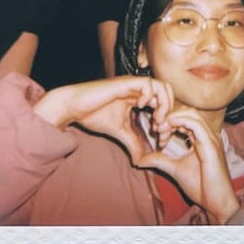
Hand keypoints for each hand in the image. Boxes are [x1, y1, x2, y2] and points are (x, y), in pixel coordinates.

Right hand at [33, 76, 172, 163]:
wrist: (74, 106)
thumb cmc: (93, 114)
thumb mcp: (119, 131)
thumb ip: (132, 142)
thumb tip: (141, 161)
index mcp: (138, 97)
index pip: (163, 102)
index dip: (166, 118)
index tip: (159, 134)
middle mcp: (139, 89)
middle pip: (168, 91)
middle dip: (169, 111)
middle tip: (160, 126)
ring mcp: (133, 84)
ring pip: (162, 86)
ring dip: (163, 104)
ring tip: (155, 118)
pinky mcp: (125, 82)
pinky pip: (147, 83)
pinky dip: (150, 95)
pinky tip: (140, 106)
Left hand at [135, 108, 240, 223]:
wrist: (217, 202)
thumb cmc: (201, 187)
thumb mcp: (175, 169)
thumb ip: (160, 160)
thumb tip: (139, 159)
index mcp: (202, 138)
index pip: (185, 118)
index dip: (168, 120)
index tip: (155, 130)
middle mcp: (208, 135)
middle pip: (188, 112)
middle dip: (169, 116)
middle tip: (156, 127)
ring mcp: (211, 138)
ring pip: (191, 115)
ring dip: (172, 118)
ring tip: (160, 128)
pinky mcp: (211, 145)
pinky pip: (195, 125)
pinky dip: (180, 122)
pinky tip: (167, 129)